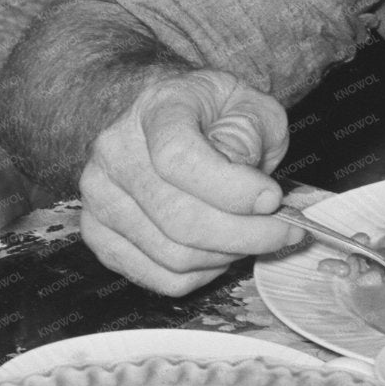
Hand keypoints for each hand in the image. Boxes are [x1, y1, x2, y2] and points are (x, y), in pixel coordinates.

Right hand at [77, 69, 300, 294]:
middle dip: (246, 235)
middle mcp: (115, 152)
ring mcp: (100, 198)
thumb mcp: (250, 106)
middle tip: (284, 230)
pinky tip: (220, 250)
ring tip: (252, 236)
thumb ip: (251, 135)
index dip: (231, 189)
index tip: (273, 198)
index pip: (178, 159)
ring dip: (228, 256)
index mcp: (155, 109)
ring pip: (174, 256)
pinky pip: (161, 278)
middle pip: (178, 218)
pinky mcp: (100, 237)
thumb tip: (252, 193)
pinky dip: (204, 274)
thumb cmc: (220, 117)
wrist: (182, 122)